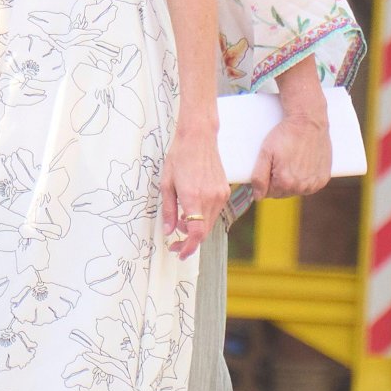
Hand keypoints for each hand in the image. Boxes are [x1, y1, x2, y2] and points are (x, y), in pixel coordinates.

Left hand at [161, 123, 229, 259]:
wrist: (198, 138)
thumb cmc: (179, 157)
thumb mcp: (166, 184)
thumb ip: (168, 210)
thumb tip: (168, 231)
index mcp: (192, 197)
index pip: (196, 233)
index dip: (188, 247)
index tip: (179, 253)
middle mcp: (210, 198)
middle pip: (203, 231)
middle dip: (189, 240)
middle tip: (175, 240)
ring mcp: (220, 195)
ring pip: (209, 223)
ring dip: (196, 227)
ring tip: (181, 219)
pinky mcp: (225, 191)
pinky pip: (215, 212)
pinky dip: (204, 216)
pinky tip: (192, 208)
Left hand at [252, 110, 330, 199]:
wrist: (309, 122)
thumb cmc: (286, 135)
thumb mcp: (266, 153)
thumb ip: (259, 177)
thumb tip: (258, 196)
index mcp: (285, 182)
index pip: (268, 193)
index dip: (266, 180)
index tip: (270, 165)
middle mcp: (301, 186)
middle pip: (282, 193)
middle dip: (278, 182)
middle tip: (280, 162)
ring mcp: (314, 183)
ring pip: (296, 191)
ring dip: (292, 182)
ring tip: (292, 162)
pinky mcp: (323, 179)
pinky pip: (310, 186)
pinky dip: (305, 179)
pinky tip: (303, 165)